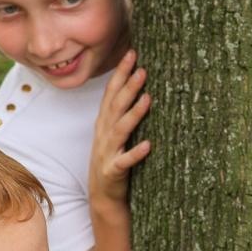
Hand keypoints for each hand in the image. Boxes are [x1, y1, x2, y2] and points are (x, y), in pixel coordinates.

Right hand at [89, 49, 151, 207]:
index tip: (132, 54)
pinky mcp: (113, 171)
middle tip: (143, 69)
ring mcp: (107, 152)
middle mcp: (104, 134)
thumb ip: (122, 113)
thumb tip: (139, 88)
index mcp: (104, 123)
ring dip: (134, 114)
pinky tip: (148, 145)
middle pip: (116, 106)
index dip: (120, 74)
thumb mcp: (115, 134)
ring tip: (148, 99)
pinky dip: (136, 153)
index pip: (111, 93)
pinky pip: (125, 161)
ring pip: (120, 129)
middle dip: (128, 87)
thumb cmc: (113, 160)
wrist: (103, 195)